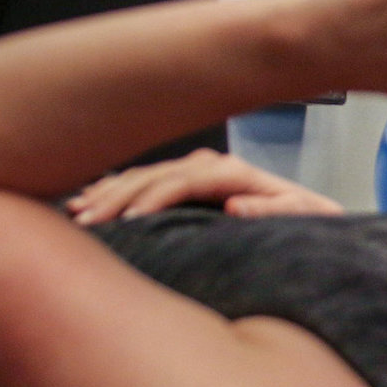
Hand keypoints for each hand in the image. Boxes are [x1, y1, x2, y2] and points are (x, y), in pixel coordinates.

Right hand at [66, 149, 345, 224]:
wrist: (309, 212)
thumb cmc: (304, 218)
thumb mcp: (298, 214)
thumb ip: (270, 209)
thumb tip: (236, 205)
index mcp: (233, 172)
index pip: (184, 180)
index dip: (155, 197)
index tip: (131, 219)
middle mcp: (211, 165)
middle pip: (155, 175)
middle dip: (118, 196)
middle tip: (87, 220)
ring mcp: (196, 169)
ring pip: (143, 176)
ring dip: (108, 192)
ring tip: (77, 212)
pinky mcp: (187, 179)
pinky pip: (142, 180)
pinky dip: (114, 189)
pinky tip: (86, 198)